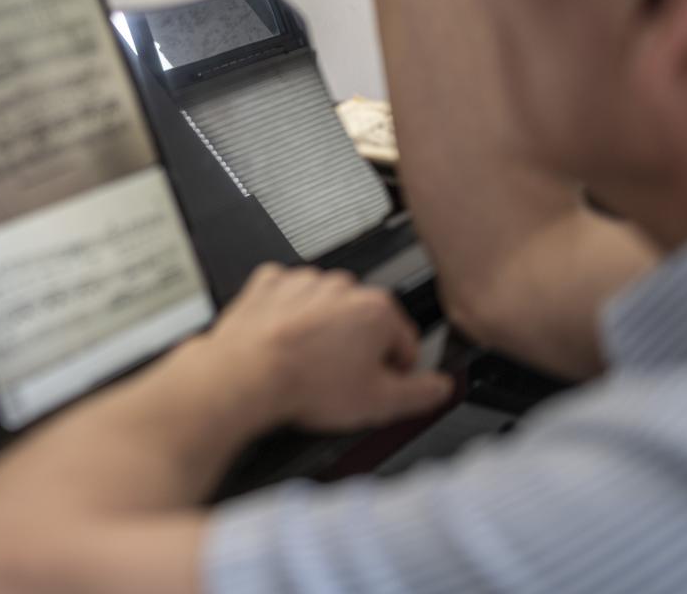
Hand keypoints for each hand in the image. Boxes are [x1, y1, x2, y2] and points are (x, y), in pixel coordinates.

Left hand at [202, 264, 451, 434]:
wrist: (245, 375)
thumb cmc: (304, 385)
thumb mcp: (379, 403)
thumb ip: (421, 393)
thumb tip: (441, 388)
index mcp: (376, 309)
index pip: (406, 341)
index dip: (397, 371)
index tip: (383, 386)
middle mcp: (341, 288)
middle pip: (365, 323)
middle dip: (359, 351)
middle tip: (341, 382)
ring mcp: (303, 283)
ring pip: (326, 310)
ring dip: (324, 334)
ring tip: (309, 367)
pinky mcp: (269, 286)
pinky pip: (287, 299)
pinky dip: (288, 318)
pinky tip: (285, 344)